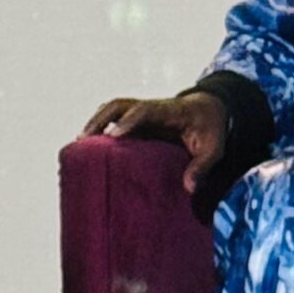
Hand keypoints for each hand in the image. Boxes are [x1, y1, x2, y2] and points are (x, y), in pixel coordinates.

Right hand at [82, 92, 227, 195]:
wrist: (210, 110)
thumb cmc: (210, 129)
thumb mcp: (214, 148)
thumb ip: (202, 166)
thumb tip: (188, 188)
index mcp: (168, 110)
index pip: (144, 110)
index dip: (128, 121)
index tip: (114, 135)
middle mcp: (150, 107)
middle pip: (118, 105)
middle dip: (100, 119)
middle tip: (84, 140)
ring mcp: (142, 111)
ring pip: (112, 109)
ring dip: (95, 122)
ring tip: (79, 143)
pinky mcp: (137, 120)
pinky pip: (114, 117)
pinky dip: (100, 126)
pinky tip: (89, 145)